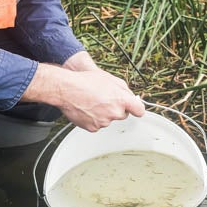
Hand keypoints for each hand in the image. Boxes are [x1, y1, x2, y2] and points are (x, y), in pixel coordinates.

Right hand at [22, 63, 143, 131]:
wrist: (67, 89)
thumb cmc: (86, 81)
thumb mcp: (110, 79)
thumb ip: (124, 90)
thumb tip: (131, 97)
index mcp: (121, 100)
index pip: (139, 110)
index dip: (136, 109)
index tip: (135, 108)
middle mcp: (114, 112)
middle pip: (122, 115)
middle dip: (116, 108)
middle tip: (104, 99)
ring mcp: (104, 122)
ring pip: (108, 119)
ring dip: (103, 113)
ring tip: (91, 102)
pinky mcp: (93, 128)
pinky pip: (97, 124)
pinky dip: (93, 119)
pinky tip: (87, 108)